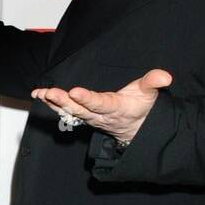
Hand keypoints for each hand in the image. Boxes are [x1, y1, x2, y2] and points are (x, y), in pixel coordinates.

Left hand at [31, 69, 172, 144]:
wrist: (136, 128)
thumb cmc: (141, 106)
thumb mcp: (150, 95)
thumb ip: (154, 83)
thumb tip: (165, 76)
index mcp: (115, 108)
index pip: (100, 104)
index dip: (87, 99)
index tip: (75, 92)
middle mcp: (99, 115)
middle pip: (79, 110)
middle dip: (64, 101)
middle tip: (50, 92)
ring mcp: (89, 118)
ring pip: (69, 112)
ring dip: (54, 103)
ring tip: (40, 93)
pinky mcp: (82, 116)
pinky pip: (65, 111)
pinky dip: (52, 104)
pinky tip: (40, 95)